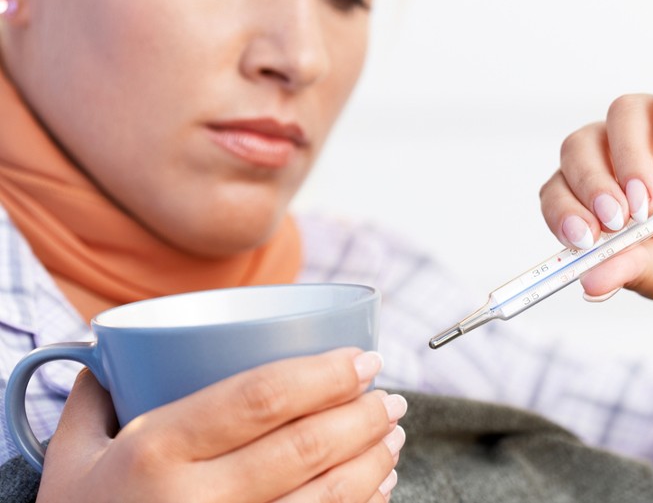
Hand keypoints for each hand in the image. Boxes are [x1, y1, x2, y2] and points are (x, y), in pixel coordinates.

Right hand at [37, 348, 404, 502]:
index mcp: (154, 453)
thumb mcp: (73, 458)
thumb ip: (95, 398)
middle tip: (390, 397)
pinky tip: (377, 487)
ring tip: (392, 435)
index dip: (325, 374)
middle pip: (305, 448)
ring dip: (373, 461)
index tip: (364, 358)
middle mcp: (194, 502)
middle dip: (363, 417)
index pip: (260, 398)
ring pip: (325, 498)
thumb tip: (115, 351)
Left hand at [541, 60, 652, 316]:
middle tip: (618, 219)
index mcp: (604, 197)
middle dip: (590, 182)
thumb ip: (629, 270)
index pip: (560, 188)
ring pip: (623, 112)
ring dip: (627, 155)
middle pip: (581, 145)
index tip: (581, 238)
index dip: (561, 208)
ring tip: (648, 202)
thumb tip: (588, 283)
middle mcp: (627, 158)